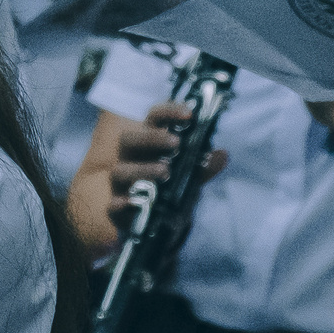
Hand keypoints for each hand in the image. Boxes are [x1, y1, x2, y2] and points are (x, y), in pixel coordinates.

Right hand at [106, 100, 225, 234]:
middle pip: (129, 139)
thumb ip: (202, 166)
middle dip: (152, 138)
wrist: (156, 220)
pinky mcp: (116, 208)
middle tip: (176, 143)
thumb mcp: (190, 175)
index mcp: (148, 143)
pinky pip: (111, 205)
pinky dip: (118, 204)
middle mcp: (130, 158)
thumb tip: (222, 155)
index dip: (168, 112)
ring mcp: (120, 182)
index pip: (153, 119)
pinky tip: (128, 203)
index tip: (189, 115)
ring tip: (165, 172)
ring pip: (120, 171)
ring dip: (142, 169)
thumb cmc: (171, 188)